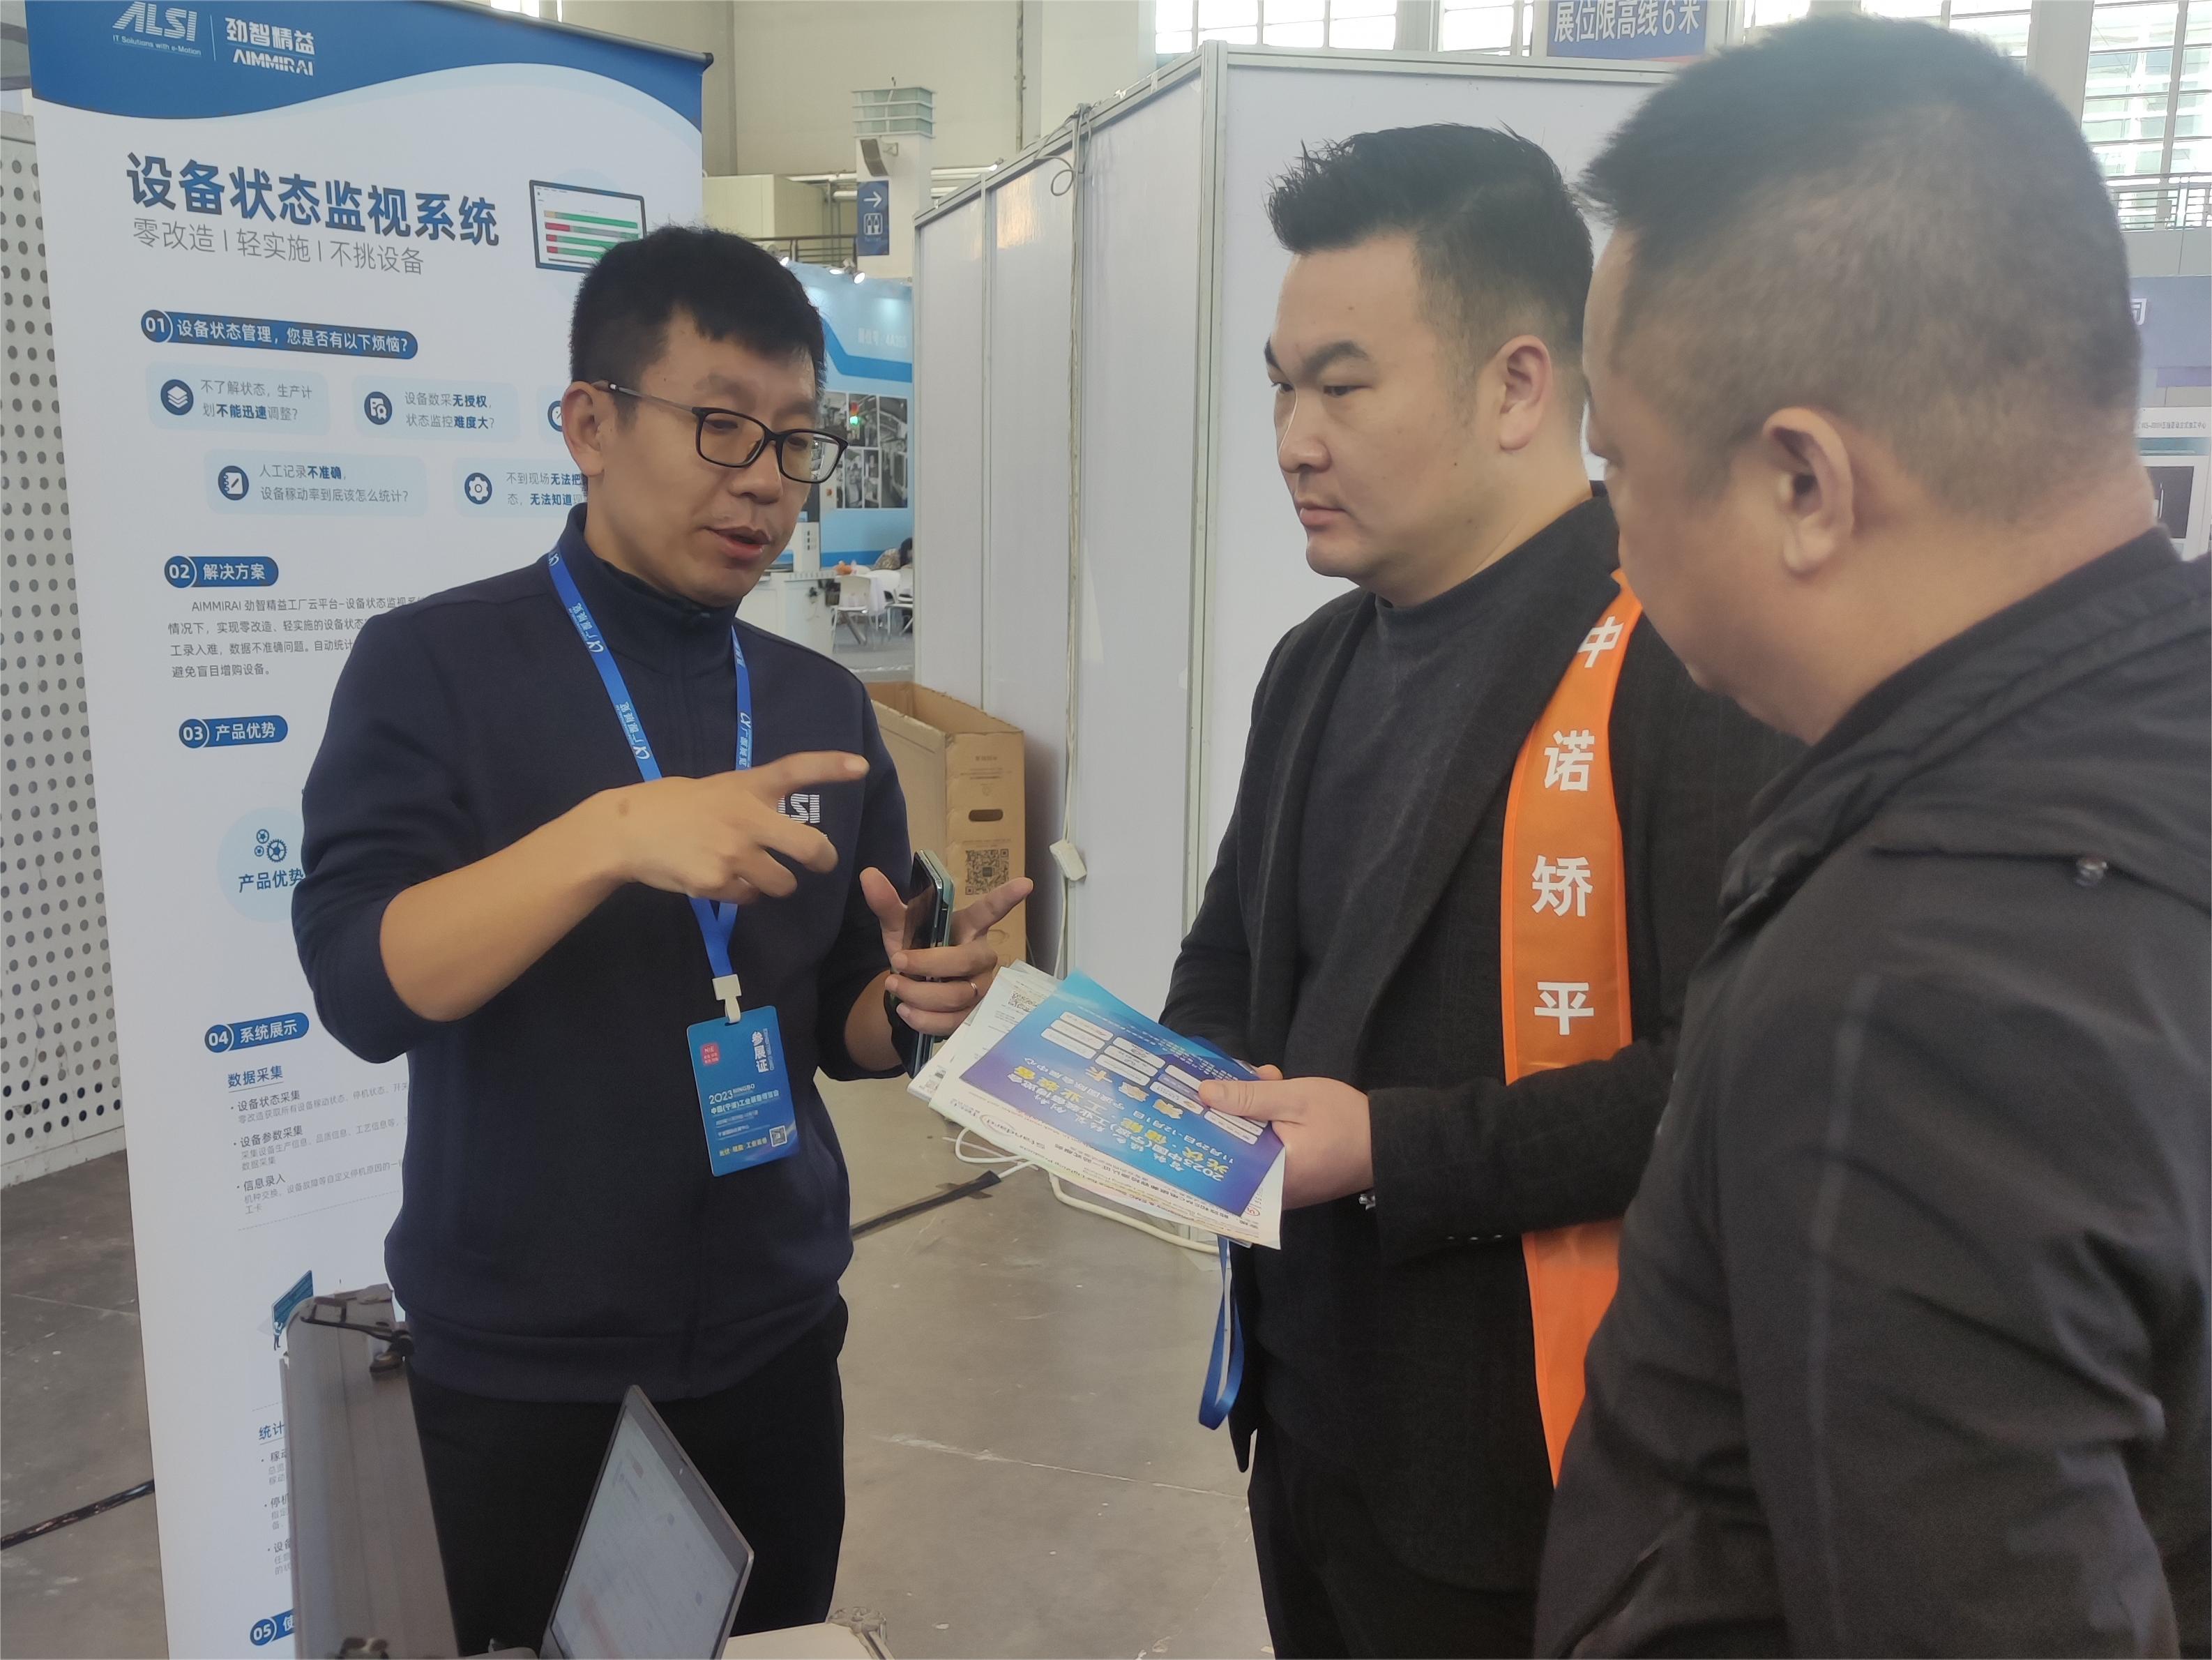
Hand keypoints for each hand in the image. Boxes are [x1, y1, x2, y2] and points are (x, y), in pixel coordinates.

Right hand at [600, 752, 867, 903]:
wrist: (626, 832)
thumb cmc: (671, 805)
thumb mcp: (716, 788)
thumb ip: (749, 802)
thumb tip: (778, 826)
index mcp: (747, 786)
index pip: (795, 769)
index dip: (831, 766)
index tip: (861, 765)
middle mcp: (748, 818)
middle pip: (811, 847)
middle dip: (822, 860)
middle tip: (819, 863)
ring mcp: (735, 853)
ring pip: (783, 884)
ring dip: (774, 883)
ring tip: (748, 870)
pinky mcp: (719, 883)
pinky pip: (749, 898)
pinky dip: (742, 894)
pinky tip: (717, 878)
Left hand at [860, 868, 1034, 1037]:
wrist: (910, 992)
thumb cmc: (915, 952)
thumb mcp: (899, 928)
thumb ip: (887, 904)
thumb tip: (868, 876)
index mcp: (968, 928)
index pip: (990, 910)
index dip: (1006, 899)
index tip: (1025, 883)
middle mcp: (981, 957)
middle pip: (966, 960)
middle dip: (928, 964)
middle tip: (897, 964)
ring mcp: (982, 988)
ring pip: (958, 995)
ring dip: (919, 994)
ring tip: (894, 987)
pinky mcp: (973, 1016)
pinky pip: (953, 1022)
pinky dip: (924, 1019)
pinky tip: (906, 1011)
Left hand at [1198, 1072, 1373, 1208]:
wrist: (1390, 1141)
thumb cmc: (1345, 1119)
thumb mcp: (1295, 1098)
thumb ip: (1249, 1098)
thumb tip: (1205, 1094)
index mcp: (1267, 1176)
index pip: (1217, 1155)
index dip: (1202, 1124)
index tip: (1192, 1097)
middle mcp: (1269, 1193)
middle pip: (1229, 1151)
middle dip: (1228, 1111)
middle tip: (1234, 1077)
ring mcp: (1281, 1190)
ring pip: (1247, 1149)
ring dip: (1248, 1115)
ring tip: (1261, 1079)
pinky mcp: (1292, 1182)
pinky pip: (1264, 1155)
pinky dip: (1263, 1127)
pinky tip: (1272, 1096)